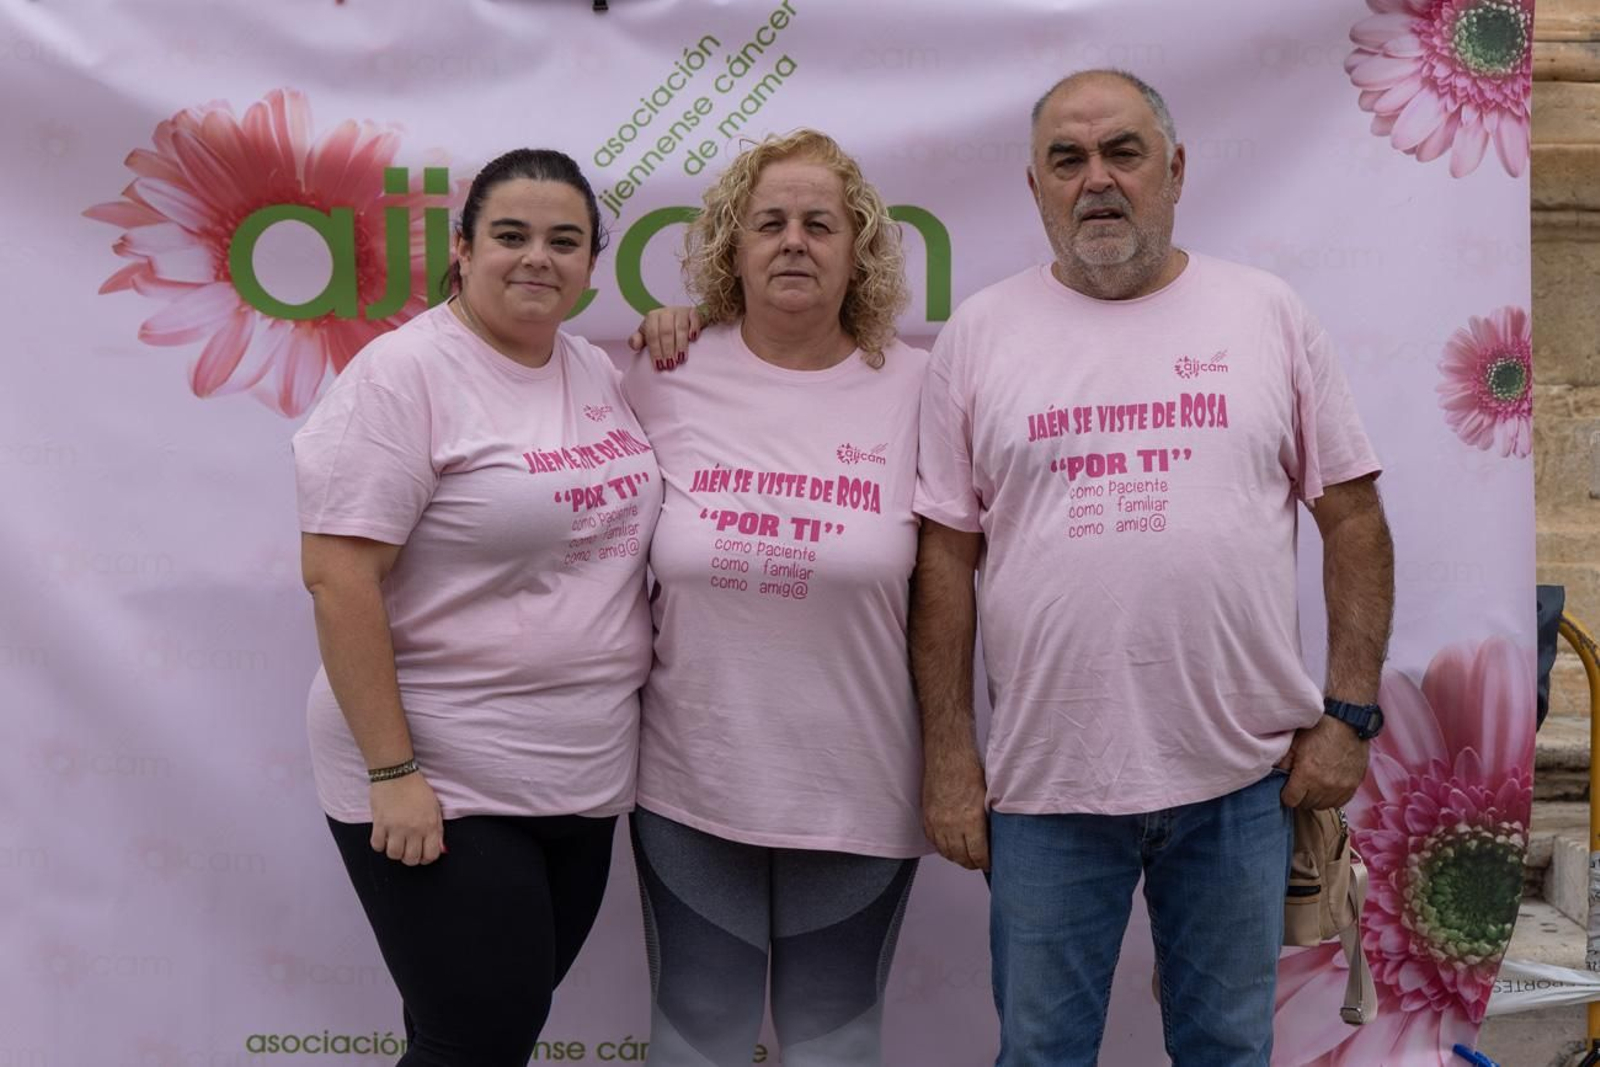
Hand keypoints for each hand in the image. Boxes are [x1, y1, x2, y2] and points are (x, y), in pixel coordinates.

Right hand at [369, 773, 444, 864]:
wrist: (397, 773)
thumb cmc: (417, 790)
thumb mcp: (435, 808)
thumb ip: (437, 830)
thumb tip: (439, 850)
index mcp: (429, 825)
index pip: (430, 855)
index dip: (426, 858)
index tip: (422, 853)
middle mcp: (413, 829)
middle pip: (411, 859)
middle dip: (411, 858)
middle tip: (408, 849)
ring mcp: (395, 827)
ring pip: (394, 855)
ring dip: (395, 851)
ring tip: (396, 842)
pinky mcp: (379, 823)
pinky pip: (377, 845)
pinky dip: (380, 844)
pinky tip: (384, 836)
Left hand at [626, 306, 700, 370]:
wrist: (680, 318)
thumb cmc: (661, 330)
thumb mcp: (647, 335)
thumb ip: (638, 340)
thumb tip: (634, 345)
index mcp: (652, 317)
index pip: (652, 335)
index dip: (655, 351)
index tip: (659, 366)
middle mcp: (666, 312)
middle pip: (666, 332)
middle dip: (668, 350)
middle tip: (670, 365)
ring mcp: (680, 311)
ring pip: (680, 327)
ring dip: (681, 344)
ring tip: (681, 359)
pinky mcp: (693, 312)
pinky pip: (694, 318)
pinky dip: (694, 328)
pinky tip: (693, 339)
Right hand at [923, 751, 989, 870]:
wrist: (947, 755)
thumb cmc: (969, 771)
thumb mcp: (987, 798)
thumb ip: (987, 821)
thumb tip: (992, 839)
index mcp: (972, 820)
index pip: (978, 855)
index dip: (985, 863)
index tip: (989, 863)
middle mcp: (952, 824)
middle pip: (961, 858)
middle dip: (972, 863)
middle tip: (978, 862)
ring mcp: (937, 822)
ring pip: (946, 852)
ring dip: (956, 858)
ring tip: (965, 857)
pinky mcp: (927, 817)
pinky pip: (933, 841)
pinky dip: (942, 847)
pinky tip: (949, 846)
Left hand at [1277, 717, 1369, 809]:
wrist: (1347, 722)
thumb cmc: (1318, 729)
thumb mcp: (1294, 743)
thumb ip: (1282, 763)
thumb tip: (1273, 777)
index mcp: (1307, 775)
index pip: (1291, 800)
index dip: (1287, 794)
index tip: (1287, 787)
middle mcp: (1325, 785)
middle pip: (1306, 804)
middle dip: (1300, 795)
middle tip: (1300, 783)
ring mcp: (1341, 787)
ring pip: (1322, 805)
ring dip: (1316, 798)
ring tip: (1313, 784)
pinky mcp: (1353, 786)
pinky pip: (1339, 803)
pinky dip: (1331, 798)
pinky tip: (1327, 787)